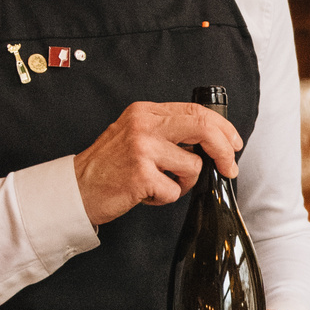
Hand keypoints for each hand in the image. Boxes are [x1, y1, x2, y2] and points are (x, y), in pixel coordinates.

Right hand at [72, 100, 240, 227]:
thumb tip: (208, 140)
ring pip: (192, 167)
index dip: (223, 128)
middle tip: (229, 168)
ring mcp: (143, 149)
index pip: (195, 111)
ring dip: (183, 183)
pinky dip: (163, 199)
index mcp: (146, 111)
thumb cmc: (108, 166)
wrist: (76, 188)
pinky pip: (174, 191)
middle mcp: (144, 125)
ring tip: (159, 184)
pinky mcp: (141, 175)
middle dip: (224, 150)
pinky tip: (145, 193)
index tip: (233, 143)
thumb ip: (165, 130)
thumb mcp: (134, 133)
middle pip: (203, 129)